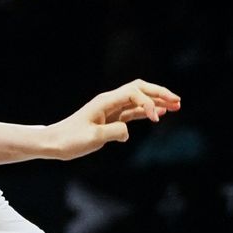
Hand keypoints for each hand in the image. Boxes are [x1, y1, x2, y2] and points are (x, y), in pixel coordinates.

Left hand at [48, 78, 181, 159]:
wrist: (55, 143)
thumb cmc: (70, 140)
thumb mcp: (92, 138)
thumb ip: (113, 132)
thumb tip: (127, 132)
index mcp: (105, 101)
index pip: (134, 93)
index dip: (148, 103)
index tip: (155, 120)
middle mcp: (110, 102)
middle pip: (139, 89)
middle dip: (159, 93)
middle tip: (178, 101)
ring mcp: (111, 109)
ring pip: (138, 100)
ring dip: (156, 101)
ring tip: (176, 105)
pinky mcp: (111, 119)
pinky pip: (133, 112)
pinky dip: (147, 111)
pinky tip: (159, 113)